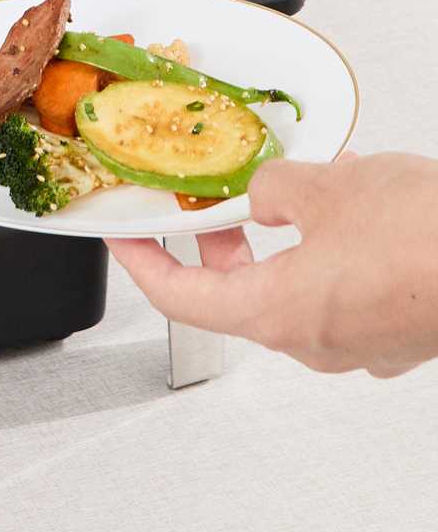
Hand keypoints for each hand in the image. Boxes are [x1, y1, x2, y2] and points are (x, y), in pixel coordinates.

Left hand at [106, 153, 437, 377]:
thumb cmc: (425, 240)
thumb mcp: (323, 186)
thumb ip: (274, 189)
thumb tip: (265, 195)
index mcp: (275, 314)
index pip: (179, 299)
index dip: (142, 263)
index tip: (124, 237)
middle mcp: (315, 342)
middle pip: (236, 297)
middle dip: (216, 246)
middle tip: (205, 206)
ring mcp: (362, 344)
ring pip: (295, 292)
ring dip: (279, 243)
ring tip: (286, 191)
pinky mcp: (401, 332)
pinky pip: (345, 292)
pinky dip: (329, 253)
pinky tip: (347, 211)